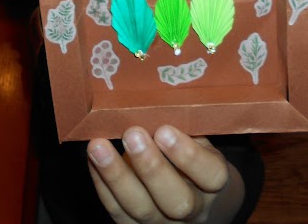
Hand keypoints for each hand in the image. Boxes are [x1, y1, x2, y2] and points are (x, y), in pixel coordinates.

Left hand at [87, 125, 242, 223]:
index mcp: (214, 182)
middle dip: (151, 168)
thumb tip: (156, 96)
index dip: (188, 155)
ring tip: (98, 146)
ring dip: (116, 177)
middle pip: (176, 200)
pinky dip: (102, 185)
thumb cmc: (194, 155)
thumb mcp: (199, 140)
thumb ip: (184, 126)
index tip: (164, 130)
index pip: (210, 175)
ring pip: (141, 210)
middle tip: (132, 134)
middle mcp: (194, 209)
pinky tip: (93, 160)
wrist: (197, 197)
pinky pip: (118, 212)